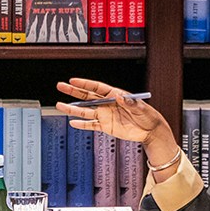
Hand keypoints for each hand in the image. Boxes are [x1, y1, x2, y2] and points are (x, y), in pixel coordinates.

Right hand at [55, 78, 170, 144]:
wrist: (150, 131)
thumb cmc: (147, 115)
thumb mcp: (140, 107)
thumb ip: (129, 102)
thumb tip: (119, 96)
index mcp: (115, 95)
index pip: (96, 88)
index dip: (85, 83)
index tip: (73, 80)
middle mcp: (107, 104)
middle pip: (87, 96)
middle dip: (73, 91)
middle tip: (60, 86)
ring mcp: (105, 115)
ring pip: (85, 111)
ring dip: (72, 109)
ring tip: (59, 105)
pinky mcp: (106, 126)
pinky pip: (91, 125)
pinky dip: (82, 125)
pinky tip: (72, 122)